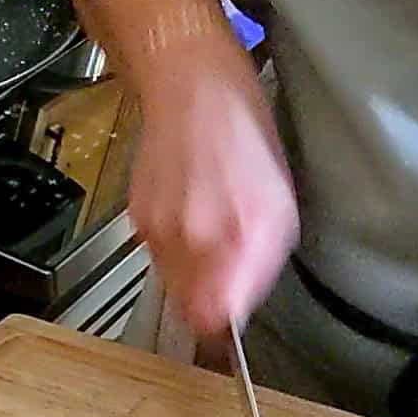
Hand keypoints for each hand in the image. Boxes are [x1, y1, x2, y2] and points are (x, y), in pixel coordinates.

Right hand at [129, 41, 298, 335]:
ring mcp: (159, 228)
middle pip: (193, 310)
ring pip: (175, 286)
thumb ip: (260, 263)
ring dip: (195, 276)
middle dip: (212, 301)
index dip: (224, 333)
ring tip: (214, 236)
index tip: (232, 331)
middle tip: (230, 274)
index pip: (216, 319)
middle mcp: (193, 236)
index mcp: (237, 233)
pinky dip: (178, 249)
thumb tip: (238, 310)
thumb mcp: (279, 202)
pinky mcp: (138, 218)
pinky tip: (194, 215)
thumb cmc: (243, 134)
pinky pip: (160, 257)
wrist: (189, 83)